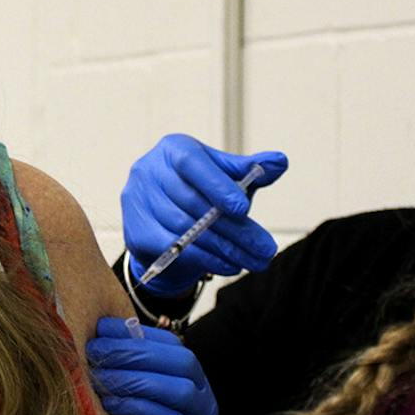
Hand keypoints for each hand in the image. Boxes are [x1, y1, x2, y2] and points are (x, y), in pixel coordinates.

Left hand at [87, 318, 246, 414]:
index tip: (100, 328)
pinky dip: (139, 408)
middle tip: (95, 352)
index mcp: (190, 375)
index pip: (168, 342)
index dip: (134, 332)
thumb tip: (92, 345)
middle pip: (177, 359)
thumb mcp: (145, 401)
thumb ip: (131, 376)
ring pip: (177, 388)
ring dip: (135, 378)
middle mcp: (202, 392)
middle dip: (132, 351)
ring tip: (101, 378)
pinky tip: (112, 405)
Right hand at [122, 135, 286, 295]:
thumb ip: (250, 170)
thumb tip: (279, 161)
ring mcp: (136, 202)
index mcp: (172, 149)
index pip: (193, 164)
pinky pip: (171, 249)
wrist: (167, 222)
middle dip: (233, 229)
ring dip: (223, 248)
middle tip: (264, 248)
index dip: (218, 187)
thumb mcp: (225, 177)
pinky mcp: (135, 232)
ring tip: (253, 260)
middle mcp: (148, 171)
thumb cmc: (200, 191)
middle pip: (192, 203)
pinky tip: (229, 265)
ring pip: (184, 230)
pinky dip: (204, 259)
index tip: (243, 209)